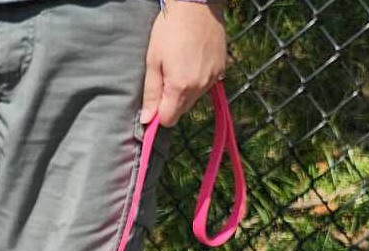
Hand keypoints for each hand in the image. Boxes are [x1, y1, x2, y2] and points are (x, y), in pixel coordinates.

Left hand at [141, 1, 226, 128]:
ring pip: (194, 99)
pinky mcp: (221, 70)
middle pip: (182, 110)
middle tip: (166, 75)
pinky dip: (198, 80)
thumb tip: (147, 121)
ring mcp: (212, 80)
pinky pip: (206, 86)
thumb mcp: (153, 60)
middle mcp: (199, 88)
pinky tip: (193, 61)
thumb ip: (151, 93)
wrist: (197, 4)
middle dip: (172, 101)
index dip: (159, 114)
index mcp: (180, 87)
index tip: (155, 101)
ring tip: (180, 64)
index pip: (169, 120)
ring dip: (185, 90)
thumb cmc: (170, 29)